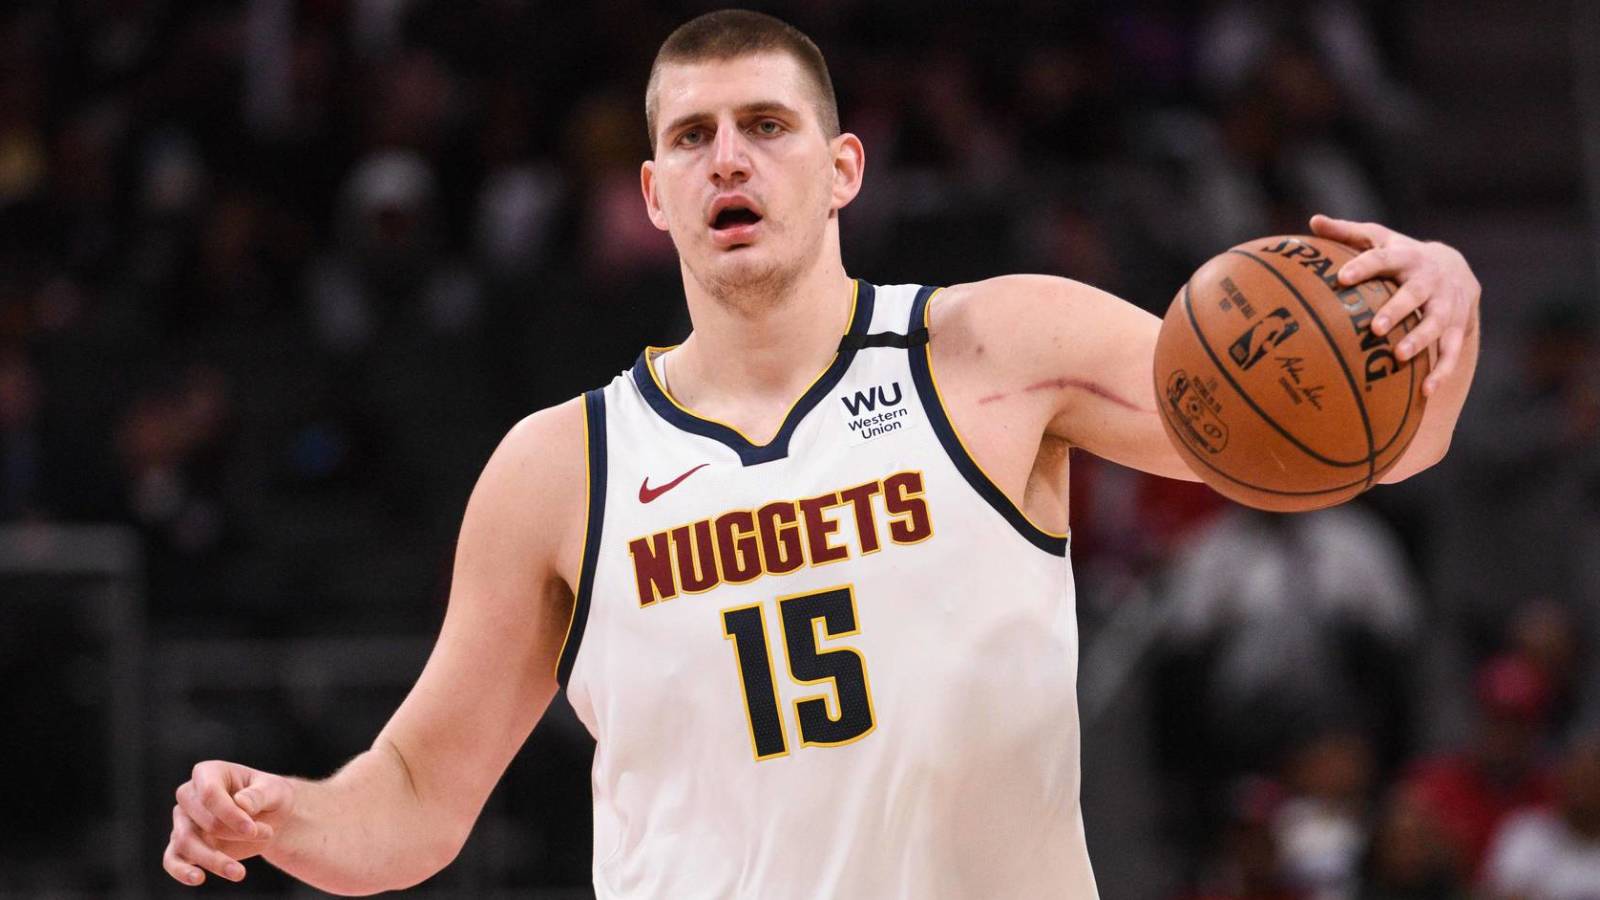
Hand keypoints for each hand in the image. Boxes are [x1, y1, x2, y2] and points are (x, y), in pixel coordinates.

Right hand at [164, 760, 294, 886]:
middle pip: (200, 820)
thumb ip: (259, 795)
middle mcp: (189, 795)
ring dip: (213, 860)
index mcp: (208, 773)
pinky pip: (172, 859)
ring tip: (239, 873)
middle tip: (266, 835)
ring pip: (186, 842)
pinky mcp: (183, 845)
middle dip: (233, 834)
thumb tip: (241, 803)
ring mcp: (183, 820)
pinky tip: (198, 878)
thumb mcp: (274, 791)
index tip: (253, 830)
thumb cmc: (270, 797)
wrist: (270, 817)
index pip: (209, 793)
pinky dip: (182, 871)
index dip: (229, 814)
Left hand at [1310, 214, 1480, 396]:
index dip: (1363, 266)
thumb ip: (1347, 233)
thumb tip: (1314, 220)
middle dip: (1397, 310)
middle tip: (1375, 328)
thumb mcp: (1379, 240)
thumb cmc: (1401, 257)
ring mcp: (1447, 305)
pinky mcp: (1458, 327)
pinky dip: (1442, 370)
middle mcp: (1429, 280)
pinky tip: (1426, 390)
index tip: (1342, 278)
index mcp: (1405, 257)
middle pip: (1414, 294)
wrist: (1455, 268)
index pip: (1382, 260)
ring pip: (1436, 323)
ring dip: (1420, 340)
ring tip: (1400, 357)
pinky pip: (1452, 351)